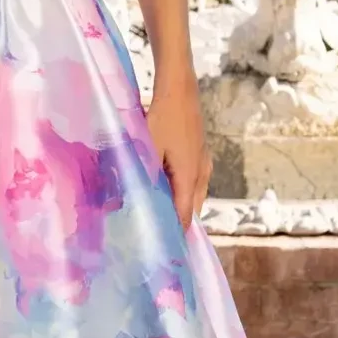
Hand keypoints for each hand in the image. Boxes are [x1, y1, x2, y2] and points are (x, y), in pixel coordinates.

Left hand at [146, 74, 210, 226]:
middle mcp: (202, 173)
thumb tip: (133, 199)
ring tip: (162, 219)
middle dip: (177, 222)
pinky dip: (183, 192)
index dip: (175, 232)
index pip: (184, 215)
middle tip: (160, 237)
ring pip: (194, 195)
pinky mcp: (200, 153)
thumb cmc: (162, 117)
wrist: (180, 89)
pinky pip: (194, 182)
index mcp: (190, 176)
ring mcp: (204, 163)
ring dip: (180, 207)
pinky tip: (167, 192)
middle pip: (192, 208)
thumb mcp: (148, 148)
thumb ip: (143, 175)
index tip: (164, 249)